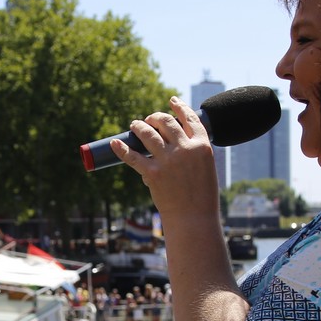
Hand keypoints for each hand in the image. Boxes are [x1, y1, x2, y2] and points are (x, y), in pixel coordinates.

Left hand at [109, 97, 218, 218]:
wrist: (194, 219)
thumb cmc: (202, 198)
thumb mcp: (205, 169)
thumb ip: (192, 154)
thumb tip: (169, 145)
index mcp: (202, 146)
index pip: (190, 119)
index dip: (180, 107)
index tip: (172, 101)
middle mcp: (185, 149)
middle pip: (166, 122)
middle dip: (155, 117)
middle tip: (149, 119)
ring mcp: (168, 160)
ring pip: (148, 134)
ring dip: (139, 126)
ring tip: (134, 125)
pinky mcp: (152, 173)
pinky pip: (133, 156)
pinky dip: (121, 148)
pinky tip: (115, 143)